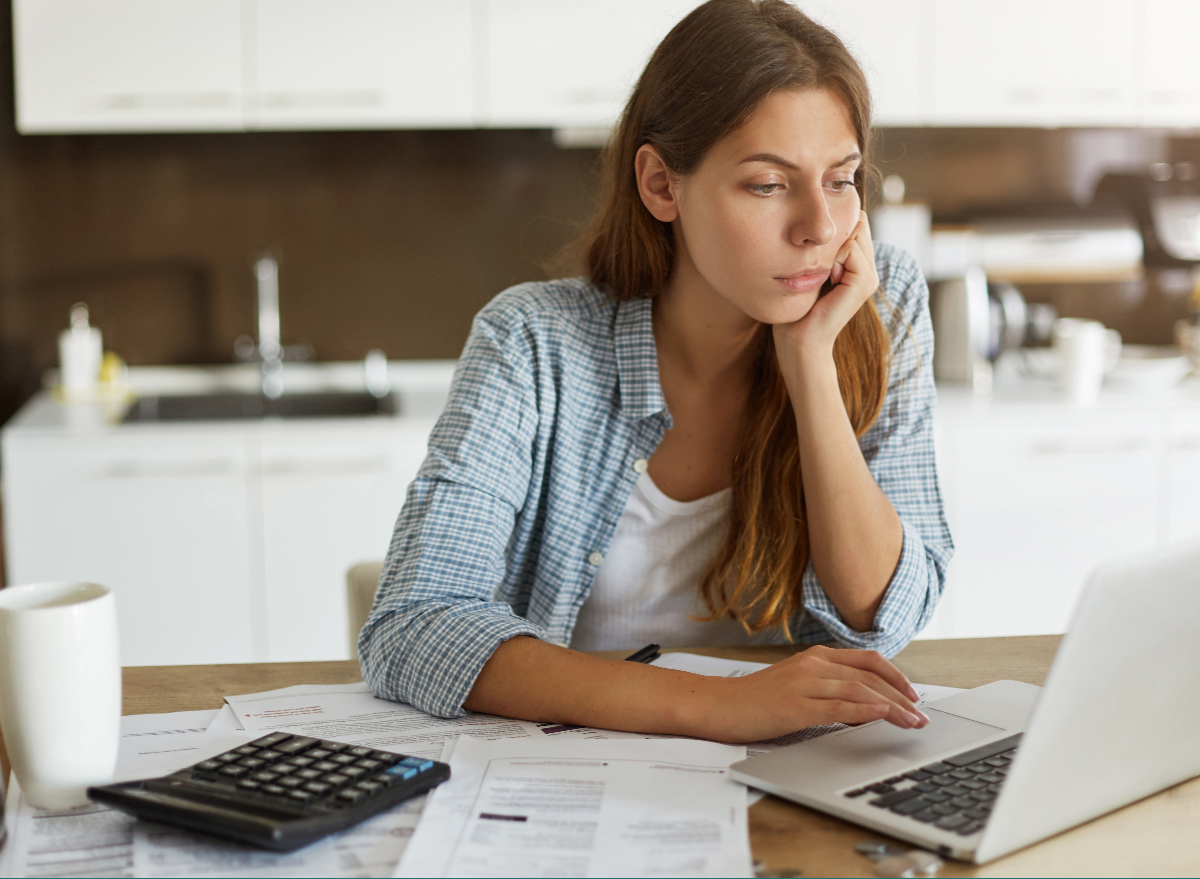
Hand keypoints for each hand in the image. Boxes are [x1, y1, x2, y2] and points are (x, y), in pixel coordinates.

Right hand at [699, 645, 927, 743]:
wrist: (718, 705)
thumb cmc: (755, 700)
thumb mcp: (796, 686)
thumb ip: (828, 688)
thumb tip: (865, 705)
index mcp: (815, 657)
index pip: (867, 660)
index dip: (896, 675)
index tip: (914, 695)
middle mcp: (813, 665)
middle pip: (869, 677)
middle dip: (902, 696)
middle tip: (922, 716)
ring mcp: (803, 683)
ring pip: (859, 690)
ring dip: (892, 707)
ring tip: (912, 722)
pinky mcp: (795, 705)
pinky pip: (837, 705)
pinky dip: (864, 710)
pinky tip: (882, 715)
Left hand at [773, 210, 878, 362]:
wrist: (798, 341)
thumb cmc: (796, 309)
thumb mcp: (808, 271)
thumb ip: (820, 249)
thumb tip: (817, 220)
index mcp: (856, 265)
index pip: (852, 224)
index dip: (831, 231)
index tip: (813, 259)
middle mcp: (868, 269)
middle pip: (855, 225)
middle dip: (831, 237)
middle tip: (819, 269)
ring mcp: (869, 276)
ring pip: (852, 234)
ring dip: (829, 249)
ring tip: (823, 276)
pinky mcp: (864, 283)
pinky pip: (851, 249)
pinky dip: (832, 259)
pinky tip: (827, 279)